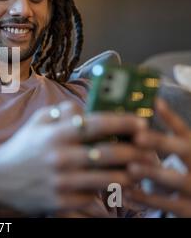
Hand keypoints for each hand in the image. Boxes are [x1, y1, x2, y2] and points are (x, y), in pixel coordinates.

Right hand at [0, 101, 154, 215]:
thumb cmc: (22, 146)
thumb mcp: (37, 121)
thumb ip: (63, 111)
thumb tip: (89, 108)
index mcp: (55, 134)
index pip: (96, 124)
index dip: (123, 121)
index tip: (141, 121)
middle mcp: (60, 158)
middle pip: (109, 153)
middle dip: (134, 150)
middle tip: (147, 148)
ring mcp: (61, 182)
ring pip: (107, 179)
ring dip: (127, 174)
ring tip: (136, 169)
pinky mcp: (60, 202)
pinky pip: (92, 199)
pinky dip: (105, 193)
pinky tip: (111, 187)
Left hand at [126, 99, 190, 216]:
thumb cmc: (183, 179)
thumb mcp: (182, 159)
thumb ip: (162, 145)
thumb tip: (130, 119)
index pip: (185, 131)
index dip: (171, 117)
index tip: (155, 102)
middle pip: (184, 150)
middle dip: (160, 142)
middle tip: (138, 137)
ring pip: (175, 179)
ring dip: (152, 172)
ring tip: (131, 168)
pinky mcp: (189, 210)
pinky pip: (167, 204)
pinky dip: (146, 198)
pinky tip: (128, 191)